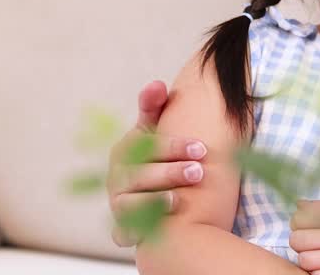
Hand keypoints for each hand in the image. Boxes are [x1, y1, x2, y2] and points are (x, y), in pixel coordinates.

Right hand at [107, 80, 208, 245]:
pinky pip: (122, 234)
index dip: (173, 146)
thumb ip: (154, 106)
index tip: (202, 148)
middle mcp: (117, 177)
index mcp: (125, 150)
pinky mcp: (122, 227)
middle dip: (168, 172)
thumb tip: (157, 85)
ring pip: (129, 206)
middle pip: (139, 176)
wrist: (146, 190)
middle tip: (198, 171)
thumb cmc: (154, 154)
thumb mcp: (152, 128)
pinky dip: (133, 234)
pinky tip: (155, 231)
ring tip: (177, 200)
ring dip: (151, 203)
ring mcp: (118, 203)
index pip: (146, 145)